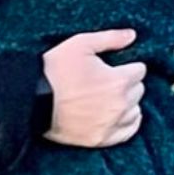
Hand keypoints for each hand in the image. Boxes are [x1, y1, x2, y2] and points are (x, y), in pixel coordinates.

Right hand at [41, 29, 145, 147]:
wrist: (33, 101)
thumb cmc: (56, 70)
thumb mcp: (81, 44)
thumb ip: (110, 38)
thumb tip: (132, 35)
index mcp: (119, 80)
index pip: (140, 71)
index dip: (128, 65)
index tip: (117, 66)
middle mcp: (120, 104)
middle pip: (138, 90)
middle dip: (128, 83)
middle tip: (111, 80)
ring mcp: (111, 124)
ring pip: (135, 111)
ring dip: (128, 103)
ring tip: (112, 97)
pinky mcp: (100, 139)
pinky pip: (128, 132)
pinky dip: (126, 123)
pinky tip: (119, 116)